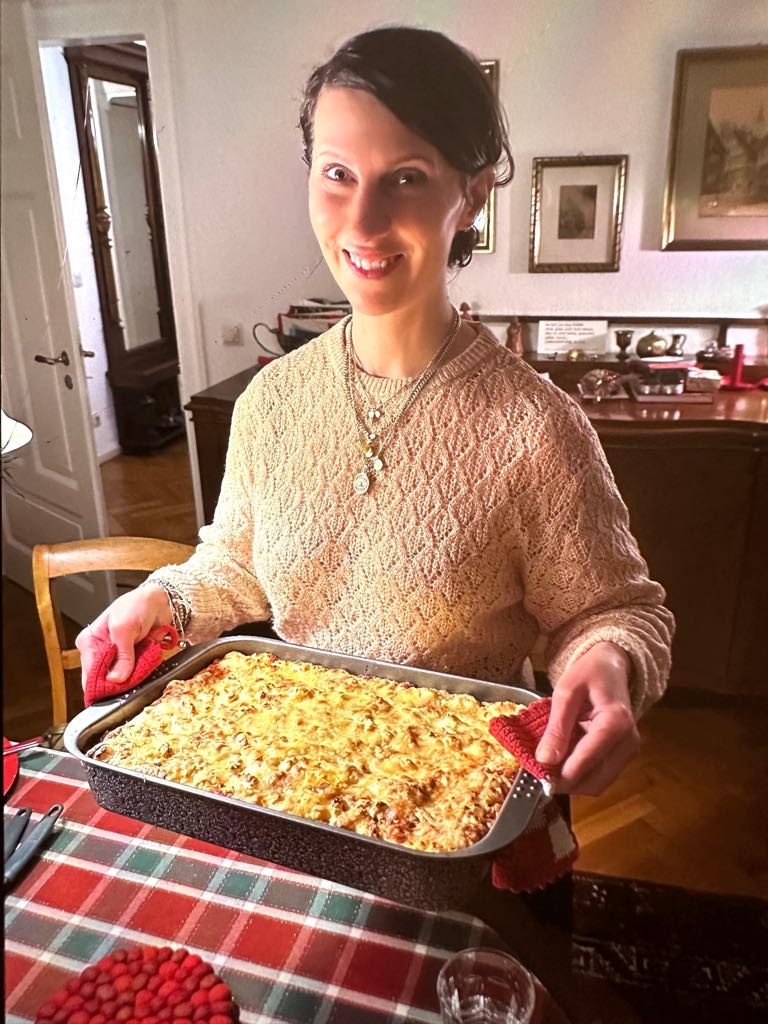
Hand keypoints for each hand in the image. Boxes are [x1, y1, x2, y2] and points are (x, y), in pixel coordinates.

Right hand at [75, 585, 171, 689]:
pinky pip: (133, 674)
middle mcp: (99, 651)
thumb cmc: (137, 605)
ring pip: (119, 680)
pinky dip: (140, 674)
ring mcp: (116, 657)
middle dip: (117, 683)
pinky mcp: (130, 659)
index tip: (115, 692)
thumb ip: (121, 655)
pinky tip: (146, 667)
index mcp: (89, 641)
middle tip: (130, 679)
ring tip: (141, 668)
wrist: (160, 601)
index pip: (89, 672)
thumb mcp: (124, 628)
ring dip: (131, 678)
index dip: (101, 685)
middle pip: (103, 679)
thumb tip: (115, 679)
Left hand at [535, 641, 638, 795]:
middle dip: (567, 782)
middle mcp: (629, 741)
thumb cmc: (589, 674)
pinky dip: (581, 775)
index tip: (540, 782)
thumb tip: (545, 760)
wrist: (611, 669)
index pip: (589, 758)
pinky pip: (601, 776)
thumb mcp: (566, 692)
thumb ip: (557, 727)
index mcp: (616, 722)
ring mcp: (629, 751)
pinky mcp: (625, 756)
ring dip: (574, 782)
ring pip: (599, 783)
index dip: (563, 775)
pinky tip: (564, 762)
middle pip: (596, 779)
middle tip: (540, 777)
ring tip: (550, 769)